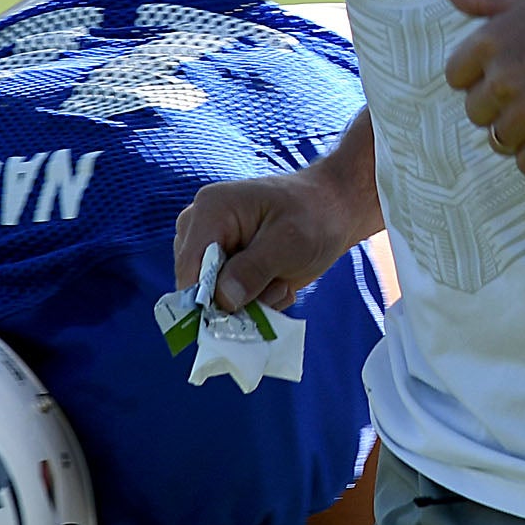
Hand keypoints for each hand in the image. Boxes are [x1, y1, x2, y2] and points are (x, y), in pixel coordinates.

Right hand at [174, 119, 379, 312]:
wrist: (335, 211)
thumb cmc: (315, 216)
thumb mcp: (290, 242)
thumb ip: (253, 269)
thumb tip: (222, 300)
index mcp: (210, 210)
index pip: (189, 267)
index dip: (206, 299)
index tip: (240, 314)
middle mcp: (201, 229)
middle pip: (197, 287)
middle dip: (236, 299)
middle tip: (276, 286)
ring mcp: (212, 249)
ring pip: (214, 299)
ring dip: (250, 302)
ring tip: (281, 281)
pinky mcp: (225, 266)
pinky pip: (228, 300)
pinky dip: (255, 301)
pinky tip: (279, 283)